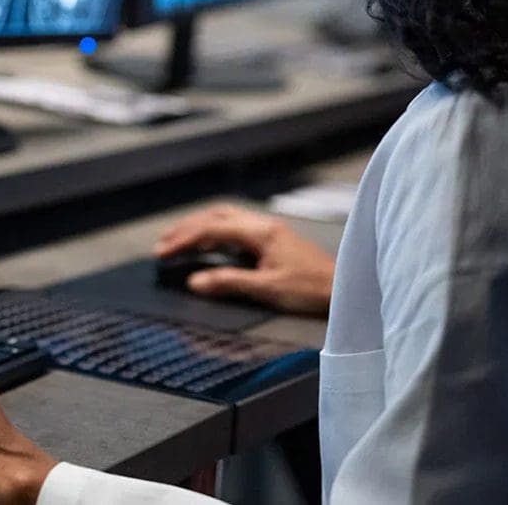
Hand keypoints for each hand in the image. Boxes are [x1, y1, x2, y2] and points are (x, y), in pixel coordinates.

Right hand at [154, 204, 334, 312]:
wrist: (344, 288)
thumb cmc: (310, 289)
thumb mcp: (268, 289)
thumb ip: (229, 282)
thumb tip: (194, 281)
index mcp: (261, 232)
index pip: (213, 229)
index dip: (185, 239)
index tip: (163, 252)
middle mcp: (263, 225)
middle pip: (216, 217)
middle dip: (187, 228)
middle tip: (163, 244)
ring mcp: (269, 230)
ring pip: (226, 219)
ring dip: (200, 227)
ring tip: (178, 241)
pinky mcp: (273, 239)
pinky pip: (236, 228)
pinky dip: (215, 233)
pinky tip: (208, 245)